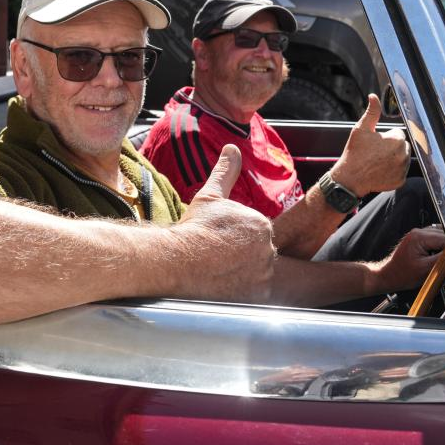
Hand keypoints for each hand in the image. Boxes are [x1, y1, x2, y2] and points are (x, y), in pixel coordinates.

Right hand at [169, 144, 275, 301]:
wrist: (177, 260)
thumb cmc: (192, 228)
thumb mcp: (210, 196)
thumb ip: (225, 172)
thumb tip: (232, 148)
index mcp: (261, 224)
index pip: (254, 233)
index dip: (234, 238)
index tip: (217, 242)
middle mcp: (268, 249)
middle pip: (258, 254)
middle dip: (241, 256)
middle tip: (216, 257)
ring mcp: (263, 274)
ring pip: (256, 274)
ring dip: (242, 274)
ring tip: (218, 271)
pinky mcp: (255, 295)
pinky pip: (254, 294)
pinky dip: (242, 291)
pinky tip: (223, 286)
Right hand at [330, 94, 409, 195]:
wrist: (350, 178)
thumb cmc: (355, 153)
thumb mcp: (361, 129)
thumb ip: (372, 112)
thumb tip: (373, 97)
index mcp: (397, 139)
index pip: (398, 133)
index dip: (385, 137)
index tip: (375, 143)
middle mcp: (404, 154)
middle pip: (402, 146)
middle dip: (392, 147)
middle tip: (375, 153)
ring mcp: (403, 168)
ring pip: (402, 158)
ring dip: (394, 158)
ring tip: (377, 161)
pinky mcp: (400, 180)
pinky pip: (400, 172)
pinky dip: (393, 171)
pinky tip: (380, 171)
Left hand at [369, 225, 444, 293]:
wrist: (388, 276)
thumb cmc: (402, 275)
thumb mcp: (425, 269)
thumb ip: (442, 259)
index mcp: (419, 237)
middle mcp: (418, 232)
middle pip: (444, 235)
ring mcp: (418, 234)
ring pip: (441, 236)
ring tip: (442, 260)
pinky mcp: (419, 239)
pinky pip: (435, 239)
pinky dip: (439, 247)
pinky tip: (437, 257)